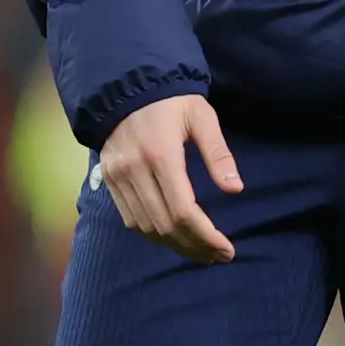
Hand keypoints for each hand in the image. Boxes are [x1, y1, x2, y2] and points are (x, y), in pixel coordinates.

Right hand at [97, 93, 241, 261]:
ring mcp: (118, 177)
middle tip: (220, 256)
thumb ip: (218, 154)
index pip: (183, 210)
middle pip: (164, 224)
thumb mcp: (202, 117)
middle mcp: (134, 170)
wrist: (125, 89)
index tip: (226, 249)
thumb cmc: (172, 101)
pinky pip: (129, 219)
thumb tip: (236, 189)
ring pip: (145, 227)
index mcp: (161, 155)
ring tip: (202, 253)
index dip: (206, 236)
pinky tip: (175, 239)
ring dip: (174, 245)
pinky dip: (152, 234)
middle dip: (194, 246)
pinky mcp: (108, 180)